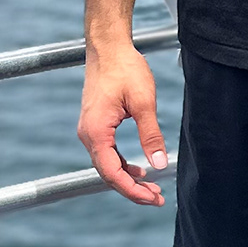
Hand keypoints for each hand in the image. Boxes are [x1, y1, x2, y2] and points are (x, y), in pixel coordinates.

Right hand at [78, 42, 169, 205]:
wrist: (108, 47)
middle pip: (107, 173)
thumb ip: (151, 135)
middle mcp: (88, 134)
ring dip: (127, 179)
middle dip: (131, 190)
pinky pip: (106, 153)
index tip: (152, 198)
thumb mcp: (144, 102)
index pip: (111, 172)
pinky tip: (138, 170)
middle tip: (157, 198)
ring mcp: (90, 130)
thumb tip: (159, 164)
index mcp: (96, 131)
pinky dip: (121, 164)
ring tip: (151, 188)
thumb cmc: (124, 68)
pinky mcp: (95, 125)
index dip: (132, 191)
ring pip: (106, 165)